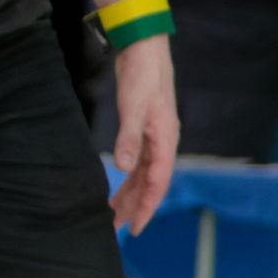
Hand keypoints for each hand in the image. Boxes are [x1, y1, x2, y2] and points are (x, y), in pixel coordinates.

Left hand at [108, 35, 178, 233]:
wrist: (145, 49)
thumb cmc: (143, 76)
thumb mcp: (134, 107)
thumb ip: (129, 139)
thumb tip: (123, 168)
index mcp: (165, 140)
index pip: (157, 183)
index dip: (146, 207)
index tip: (134, 228)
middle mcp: (162, 143)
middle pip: (149, 183)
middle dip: (134, 206)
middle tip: (115, 228)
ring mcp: (154, 137)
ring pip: (142, 174)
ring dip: (129, 193)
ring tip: (113, 212)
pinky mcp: (144, 130)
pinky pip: (138, 161)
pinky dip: (129, 177)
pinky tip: (118, 185)